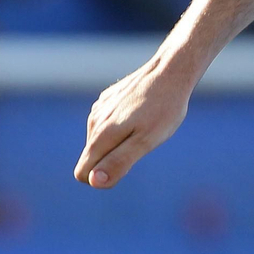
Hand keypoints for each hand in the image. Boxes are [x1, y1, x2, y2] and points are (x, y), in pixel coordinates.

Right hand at [74, 55, 194, 187]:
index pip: (82, 173)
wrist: (171, 72)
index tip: (129, 164)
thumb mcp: (147, 141)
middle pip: (93, 157)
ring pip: (101, 139)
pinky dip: (123, 124)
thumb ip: (120, 162)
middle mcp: (93, 122)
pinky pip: (108, 123)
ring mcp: (99, 109)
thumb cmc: (164, 109)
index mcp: (100, 136)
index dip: (104, 177)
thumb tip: (94, 181)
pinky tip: (142, 112)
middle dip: (114, 158)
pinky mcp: (107, 99)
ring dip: (120, 140)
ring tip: (146, 125)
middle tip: (143, 141)